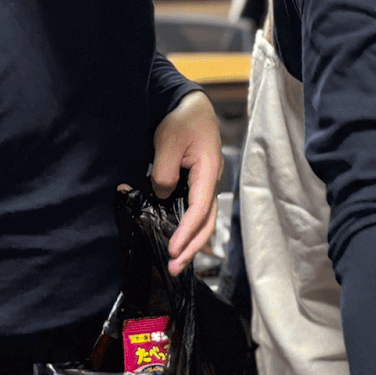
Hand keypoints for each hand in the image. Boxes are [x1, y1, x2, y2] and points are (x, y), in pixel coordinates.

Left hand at [147, 90, 221, 274]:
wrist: (191, 107)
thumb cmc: (182, 121)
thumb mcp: (168, 142)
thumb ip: (164, 172)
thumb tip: (163, 195)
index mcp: (209, 172)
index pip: (200, 209)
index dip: (186, 232)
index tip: (173, 249)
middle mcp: (212, 182)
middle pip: (208, 223)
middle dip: (192, 248)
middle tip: (174, 267)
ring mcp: (207, 185)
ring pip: (204, 221)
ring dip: (191, 243)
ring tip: (176, 262)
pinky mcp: (198, 186)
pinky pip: (197, 212)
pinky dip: (189, 230)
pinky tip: (180, 243)